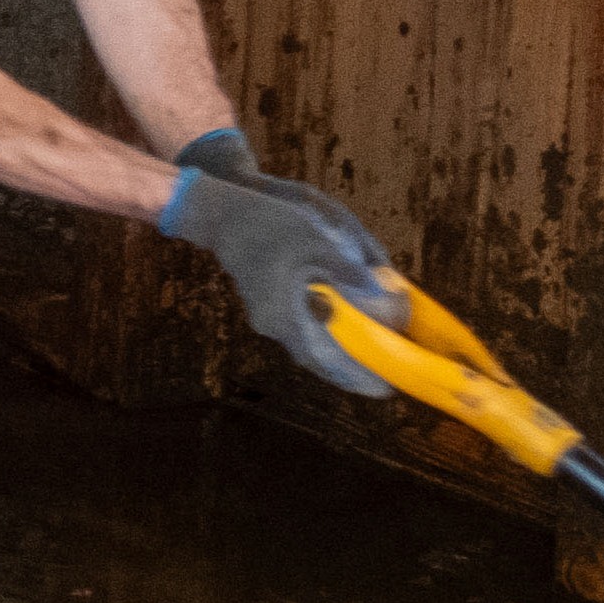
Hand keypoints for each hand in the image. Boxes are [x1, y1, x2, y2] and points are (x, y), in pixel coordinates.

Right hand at [158, 135, 403, 393]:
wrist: (219, 211)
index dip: (354, 377)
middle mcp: (273, 323)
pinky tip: (341, 322)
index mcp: (284, 316)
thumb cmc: (267, 224)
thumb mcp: (317, 241)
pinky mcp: (265, 301)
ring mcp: (266, 314)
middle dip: (349, 369)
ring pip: (308, 343)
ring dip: (336, 351)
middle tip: (381, 377)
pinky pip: (300, 326)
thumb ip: (350, 269)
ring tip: (367, 355)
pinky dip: (324, 332)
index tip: (383, 391)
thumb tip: (382, 290)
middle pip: (317, 358)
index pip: (324, 360)